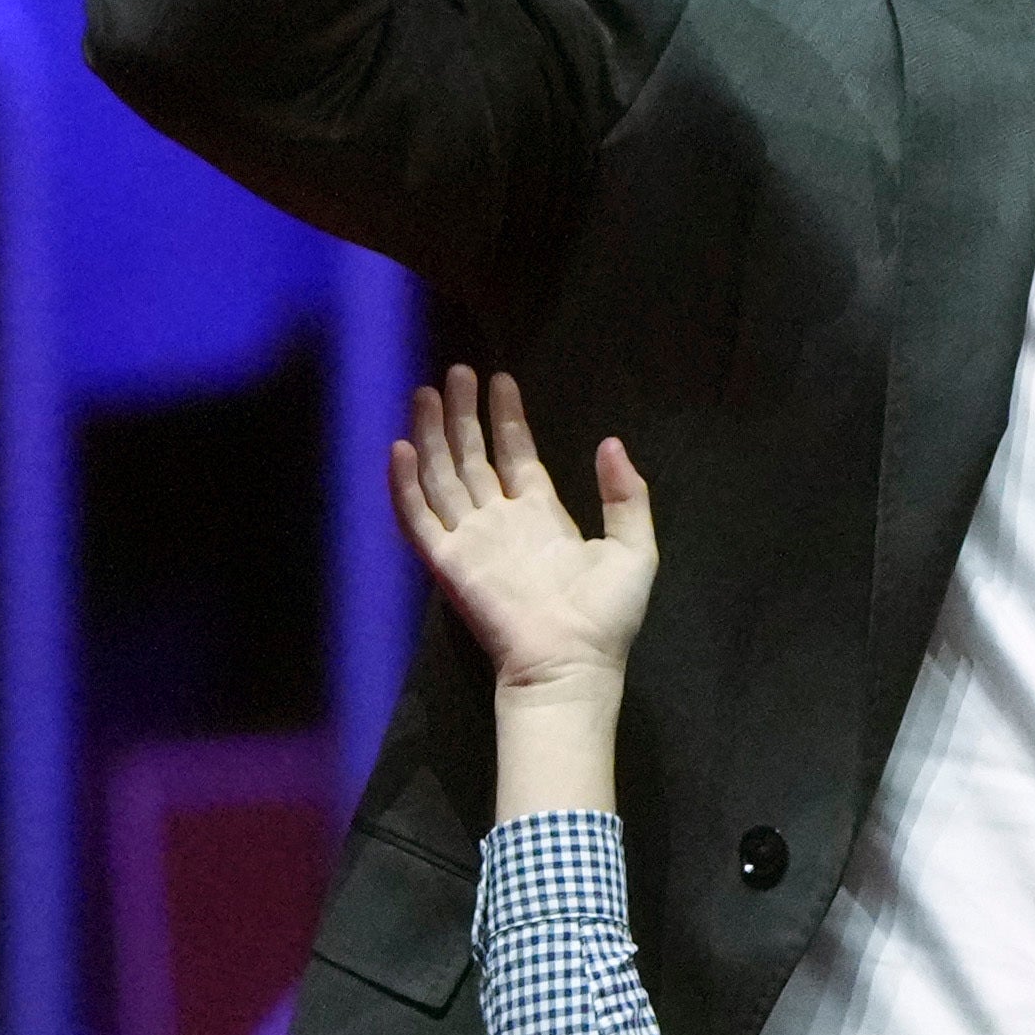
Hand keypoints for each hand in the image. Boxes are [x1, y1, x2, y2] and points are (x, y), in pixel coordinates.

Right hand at [389, 366, 655, 694]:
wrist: (572, 663)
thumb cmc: (606, 616)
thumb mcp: (633, 548)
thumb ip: (626, 495)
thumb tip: (613, 443)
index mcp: (541, 515)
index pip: (515, 453)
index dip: (507, 417)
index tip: (502, 379)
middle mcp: (500, 520)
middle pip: (472, 455)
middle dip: (463, 413)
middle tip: (456, 371)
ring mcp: (470, 538)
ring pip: (442, 474)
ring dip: (433, 433)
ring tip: (427, 392)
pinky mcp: (447, 561)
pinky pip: (417, 516)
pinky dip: (405, 484)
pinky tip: (401, 447)